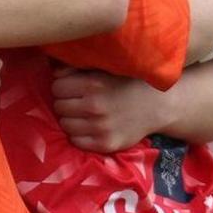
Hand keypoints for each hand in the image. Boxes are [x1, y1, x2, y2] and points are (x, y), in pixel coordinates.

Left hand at [51, 68, 166, 153]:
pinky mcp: (106, 144)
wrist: (159, 105)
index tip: (72, 88)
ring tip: (84, 114)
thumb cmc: (127, 83)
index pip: (56, 87)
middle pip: (58, 106)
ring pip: (65, 125)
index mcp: (93, 84)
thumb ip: (76, 68)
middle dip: (66, 102)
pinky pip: (76, 141)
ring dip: (71, 119)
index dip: (63, 87)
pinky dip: (79, 135)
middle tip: (79, 101)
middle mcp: (95, 106)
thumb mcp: (104, 68)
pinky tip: (90, 127)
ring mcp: (100, 128)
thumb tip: (53, 72)